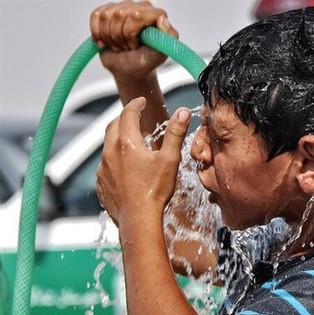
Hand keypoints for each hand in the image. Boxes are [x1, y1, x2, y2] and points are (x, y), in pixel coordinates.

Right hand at [90, 1, 178, 80]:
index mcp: (155, 15)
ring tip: (119, 45)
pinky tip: (106, 41)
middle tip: (127, 47)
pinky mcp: (108, 11)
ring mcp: (124, 7)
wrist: (129, 68)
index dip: (131, 32)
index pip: (138, 15)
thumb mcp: (160, 54)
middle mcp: (141, 8)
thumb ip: (168, 37)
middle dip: (120, 37)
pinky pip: (96, 16)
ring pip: (107, 15)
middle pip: (120, 14)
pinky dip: (98, 33)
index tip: (134, 45)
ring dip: (109, 36)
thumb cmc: (145, 61)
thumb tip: (162, 19)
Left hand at [96, 97, 189, 229]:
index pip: (128, 114)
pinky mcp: (101, 182)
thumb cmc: (155, 190)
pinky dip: (114, 158)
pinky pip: (105, 164)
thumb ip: (175, 133)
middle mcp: (110, 152)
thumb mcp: (170, 159)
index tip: (141, 101)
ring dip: (118, 139)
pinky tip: (125, 166)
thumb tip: (183, 111)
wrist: (138, 220)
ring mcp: (103, 168)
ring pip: (108, 145)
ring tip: (132, 142)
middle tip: (135, 117)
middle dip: (124, 118)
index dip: (135, 105)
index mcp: (127, 143)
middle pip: (113, 126)